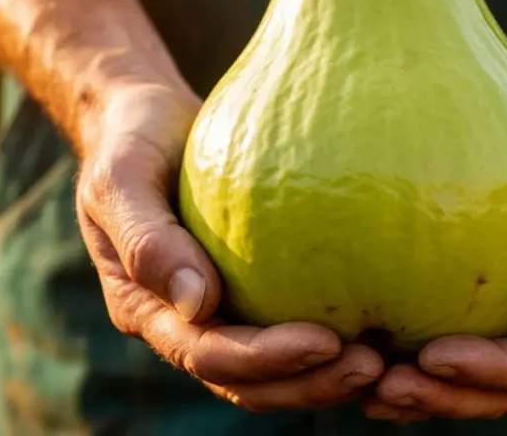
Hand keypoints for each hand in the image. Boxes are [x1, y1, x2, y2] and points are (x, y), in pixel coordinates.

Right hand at [75, 81, 382, 411]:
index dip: (264, 361)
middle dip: (308, 384)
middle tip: (372, 367)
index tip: (324, 343)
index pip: (207, 354)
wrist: (143, 122)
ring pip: (274, 372)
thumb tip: (198, 303)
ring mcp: (219, 311)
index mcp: (147, 309)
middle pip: (247, 383)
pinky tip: (380, 325)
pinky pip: (290, 325)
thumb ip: (146, 239)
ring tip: (385, 363)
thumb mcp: (120, 179)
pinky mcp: (251, 291)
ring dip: (325, 377)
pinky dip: (331, 341)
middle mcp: (185, 323)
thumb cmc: (131, 142)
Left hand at [361, 94, 506, 422]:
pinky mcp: (498, 305)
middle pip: (502, 389)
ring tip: (366, 388)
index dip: (490, 371)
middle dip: (445, 395)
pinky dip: (416, 358)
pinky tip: (366, 351)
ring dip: (424, 392)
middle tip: (383, 387)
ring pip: (475, 380)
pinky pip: (457, 339)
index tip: (433, 356)